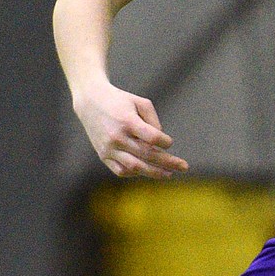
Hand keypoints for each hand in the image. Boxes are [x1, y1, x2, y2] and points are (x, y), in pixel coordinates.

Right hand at [74, 82, 188, 178]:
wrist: (90, 101)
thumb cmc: (120, 101)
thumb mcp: (140, 102)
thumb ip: (153, 120)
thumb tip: (161, 143)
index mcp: (127, 121)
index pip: (151, 138)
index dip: (164, 142)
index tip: (169, 142)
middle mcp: (117, 137)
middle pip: (146, 155)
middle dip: (168, 162)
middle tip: (184, 167)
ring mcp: (108, 148)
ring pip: (135, 167)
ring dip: (154, 173)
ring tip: (170, 174)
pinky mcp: (103, 155)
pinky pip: (121, 171)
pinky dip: (136, 173)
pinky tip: (147, 170)